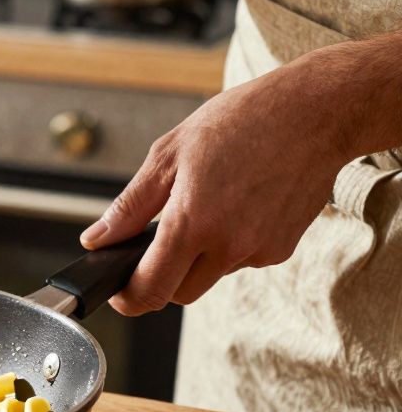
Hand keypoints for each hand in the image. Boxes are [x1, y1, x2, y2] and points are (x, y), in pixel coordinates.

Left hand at [80, 57, 352, 315]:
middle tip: (155, 244)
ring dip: (197, 257)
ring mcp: (259, 251)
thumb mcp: (168, 155)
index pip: (150, 289)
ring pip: (211, 276)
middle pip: (179, 294)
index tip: (118, 290)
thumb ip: (129, 207)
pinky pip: (241, 260)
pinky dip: (228, 245)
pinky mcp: (281, 250)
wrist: (316, 113)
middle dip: (160, 278)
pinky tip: (235, 206)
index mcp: (193, 222)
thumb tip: (96, 240)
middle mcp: (228, 246)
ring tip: (205, 205)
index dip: (127, 298)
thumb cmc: (241, 122)